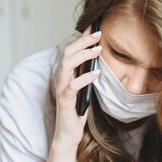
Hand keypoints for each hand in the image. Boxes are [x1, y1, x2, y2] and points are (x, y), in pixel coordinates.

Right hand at [52, 28, 101, 147]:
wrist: (68, 134)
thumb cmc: (76, 111)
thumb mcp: (85, 88)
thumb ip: (88, 74)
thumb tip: (100, 59)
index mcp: (65, 75)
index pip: (71, 51)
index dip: (82, 38)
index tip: (95, 27)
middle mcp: (61, 79)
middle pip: (67, 52)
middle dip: (83, 41)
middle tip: (99, 34)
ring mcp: (61, 89)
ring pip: (67, 64)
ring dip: (83, 55)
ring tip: (98, 49)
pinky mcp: (65, 100)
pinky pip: (73, 85)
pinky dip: (85, 77)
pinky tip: (96, 73)